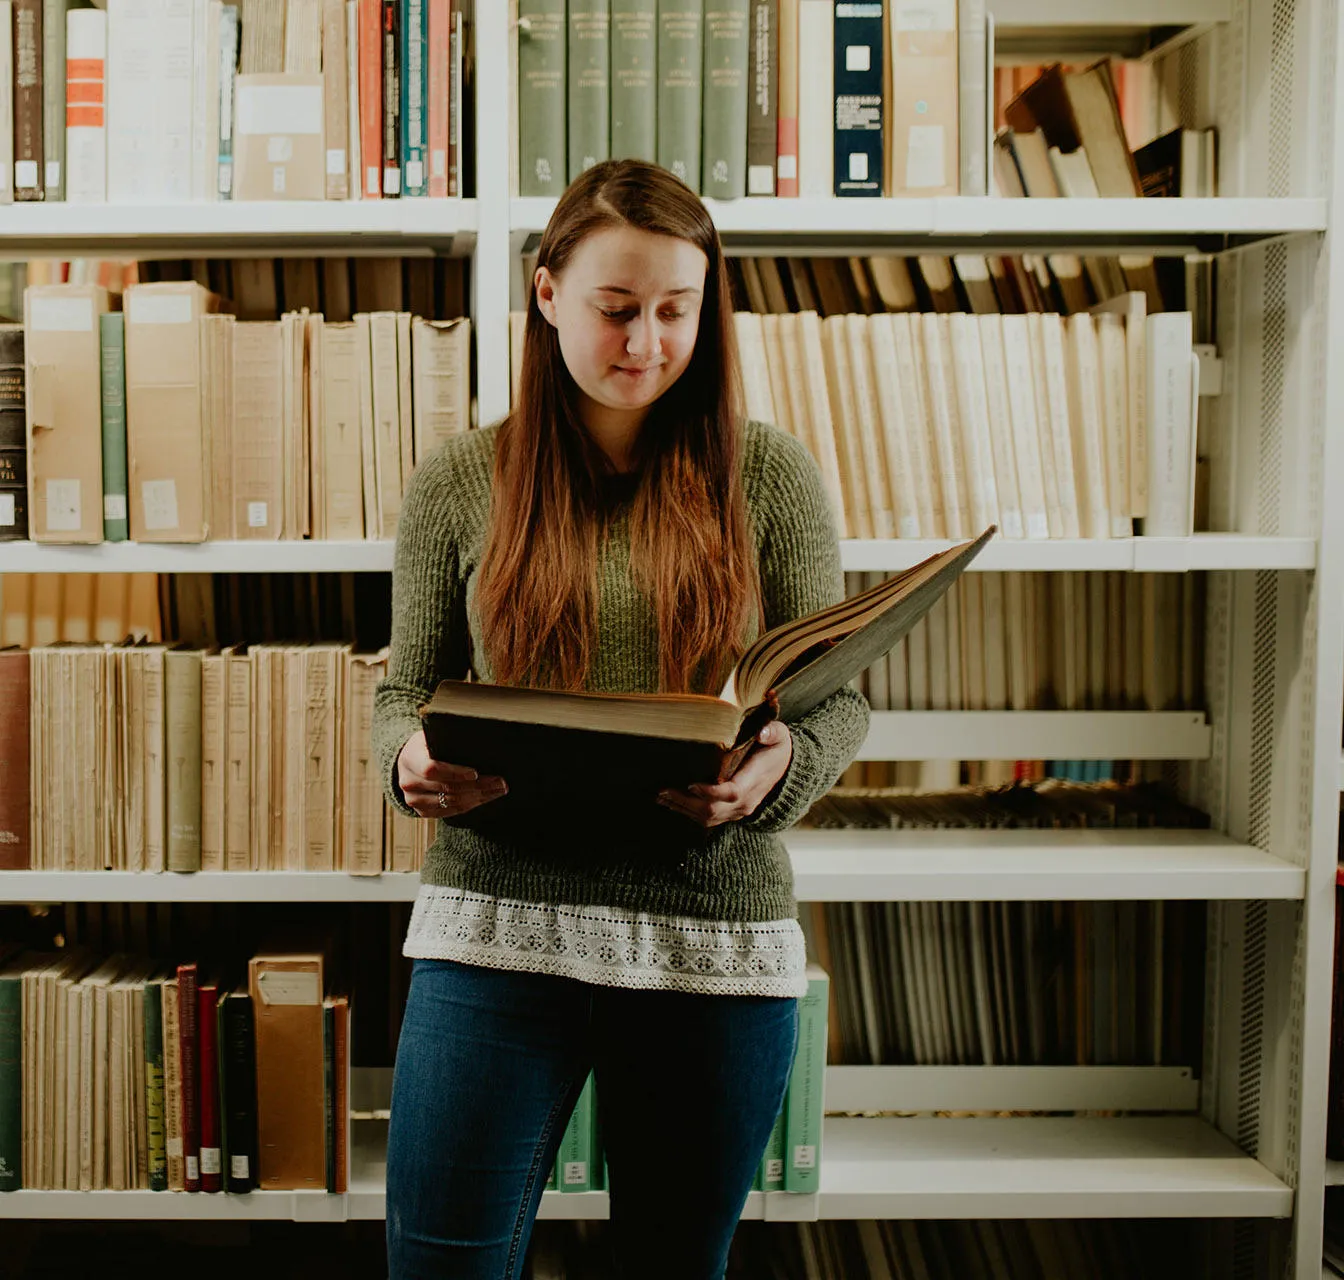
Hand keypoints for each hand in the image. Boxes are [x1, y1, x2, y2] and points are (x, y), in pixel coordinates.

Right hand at [397, 730, 507, 817]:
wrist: (410, 761)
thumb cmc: (428, 745)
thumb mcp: (434, 737)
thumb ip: (449, 741)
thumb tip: (482, 743)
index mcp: (411, 759)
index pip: (432, 769)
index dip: (455, 772)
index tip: (476, 773)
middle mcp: (409, 782)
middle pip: (447, 788)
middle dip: (477, 786)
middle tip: (499, 781)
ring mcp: (414, 800)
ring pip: (451, 802)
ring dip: (479, 797)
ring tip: (498, 789)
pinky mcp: (422, 811)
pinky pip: (450, 812)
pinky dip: (470, 805)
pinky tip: (485, 797)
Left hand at [656, 721, 792, 828]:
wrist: (785, 770)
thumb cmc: (776, 748)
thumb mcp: (779, 735)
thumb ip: (772, 732)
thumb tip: (763, 732)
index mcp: (755, 781)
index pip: (731, 793)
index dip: (710, 791)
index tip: (691, 783)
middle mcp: (745, 802)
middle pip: (713, 809)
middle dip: (686, 801)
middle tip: (663, 789)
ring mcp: (738, 811)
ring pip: (707, 817)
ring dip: (682, 808)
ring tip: (660, 795)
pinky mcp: (730, 813)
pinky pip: (707, 819)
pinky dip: (687, 812)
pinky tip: (670, 802)